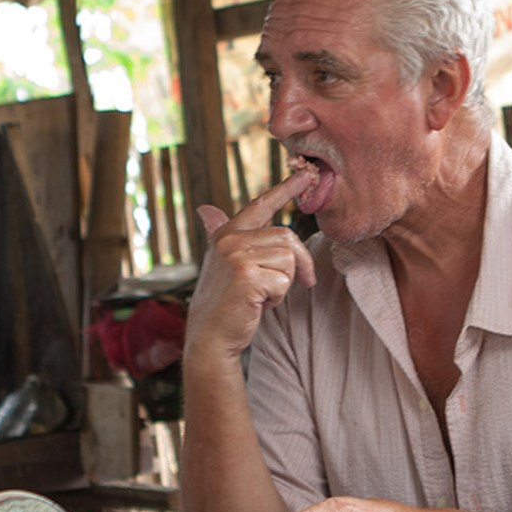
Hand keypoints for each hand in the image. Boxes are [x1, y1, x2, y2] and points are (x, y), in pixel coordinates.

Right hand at [183, 169, 317, 359]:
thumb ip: (221, 234)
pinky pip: (284, 281)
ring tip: (262, 295)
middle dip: (300, 263)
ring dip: (284, 283)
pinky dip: (278, 298)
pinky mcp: (246, 275)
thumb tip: (205, 209)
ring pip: (288, 259)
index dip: (285, 189)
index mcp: (226, 233)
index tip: (306, 175)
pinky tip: (258, 305)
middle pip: (287, 237)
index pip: (261, 205)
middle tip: (302, 282)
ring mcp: (236, 256)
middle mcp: (229, 240)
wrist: (211, 336)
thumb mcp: (223, 263)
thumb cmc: (224, 301)